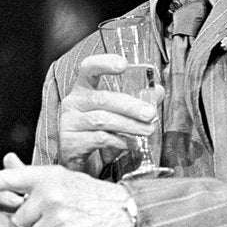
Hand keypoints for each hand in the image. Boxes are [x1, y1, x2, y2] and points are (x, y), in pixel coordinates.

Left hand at [0, 154, 135, 226]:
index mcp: (46, 177)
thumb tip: (7, 159)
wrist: (123, 210)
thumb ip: (29, 174)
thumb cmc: (87, 194)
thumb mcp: (60, 177)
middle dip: (32, 223)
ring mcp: (58, 218)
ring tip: (64, 225)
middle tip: (54, 216)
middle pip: (19, 219)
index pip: (7, 179)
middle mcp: (50, 195)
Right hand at [59, 54, 160, 170]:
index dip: (104, 63)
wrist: (79, 162)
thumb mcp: (117, 114)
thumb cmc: (98, 132)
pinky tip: (132, 144)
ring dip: (129, 125)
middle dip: (130, 106)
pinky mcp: (69, 143)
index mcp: (83, 88)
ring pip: (101, 120)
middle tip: (150, 114)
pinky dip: (119, 142)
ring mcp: (69, 122)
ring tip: (148, 130)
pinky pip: (98, 139)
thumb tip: (157, 91)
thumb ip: (136, 101)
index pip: (88, 68)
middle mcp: (73, 102)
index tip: (123, 64)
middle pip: (102, 99)